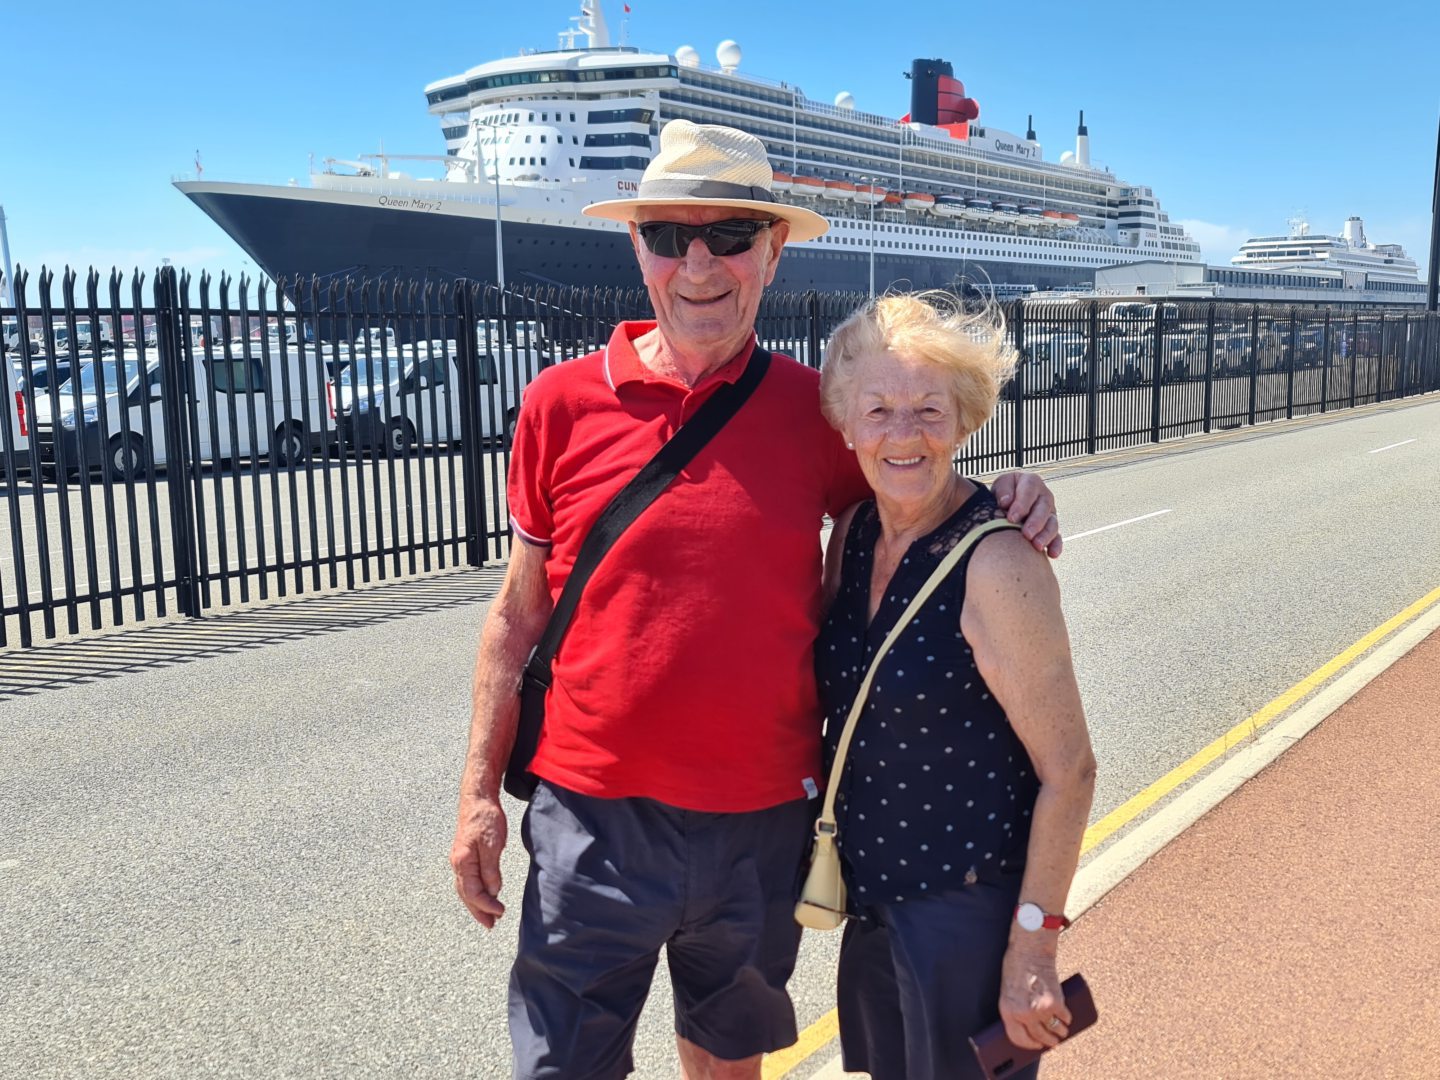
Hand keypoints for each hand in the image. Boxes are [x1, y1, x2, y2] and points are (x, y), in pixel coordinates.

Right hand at [450, 793, 507, 927]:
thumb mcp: (493, 844)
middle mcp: (458, 863)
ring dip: (476, 904)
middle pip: (466, 895)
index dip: (486, 905)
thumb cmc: (485, 818)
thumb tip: (493, 891)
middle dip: (478, 911)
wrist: (477, 798)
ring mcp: (460, 859)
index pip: (473, 892)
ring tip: (487, 916)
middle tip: (491, 925)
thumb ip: (491, 869)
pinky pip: (468, 880)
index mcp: (463, 862)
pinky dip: (475, 891)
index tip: (500, 913)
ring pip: (466, 888)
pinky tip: (484, 894)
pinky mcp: (465, 855)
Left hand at [993, 471, 1061, 558]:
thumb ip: (1003, 490)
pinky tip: (1052, 554)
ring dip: (1046, 535)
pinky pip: (1057, 537)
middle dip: (1036, 522)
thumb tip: (1006, 502)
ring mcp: (1049, 513)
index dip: (1022, 504)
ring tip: (1036, 546)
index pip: (1029, 490)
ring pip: (1052, 523)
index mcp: (1031, 482)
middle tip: (1027, 534)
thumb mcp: (1000, 486)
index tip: (1011, 518)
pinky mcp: (1050, 528)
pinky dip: (1056, 545)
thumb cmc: (1003, 494)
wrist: (1005, 504)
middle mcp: (1044, 496)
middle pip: (1043, 508)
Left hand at [998, 942, 1069, 1049]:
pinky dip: (1067, 1018)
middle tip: (1053, 1042)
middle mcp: (1024, 1014)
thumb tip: (1029, 1026)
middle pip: (1039, 1036)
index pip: (1018, 1039)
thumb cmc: (1016, 967)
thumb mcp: (1009, 991)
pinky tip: (1067, 1017)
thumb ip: (1017, 1009)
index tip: (1035, 1045)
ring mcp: (1041, 1010)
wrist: (1030, 950)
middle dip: (1048, 1041)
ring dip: (1061, 1032)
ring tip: (1062, 1031)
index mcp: (1008, 1011)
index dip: (1028, 1044)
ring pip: (1055, 1030)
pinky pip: (1065, 1017)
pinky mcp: (1056, 1004)